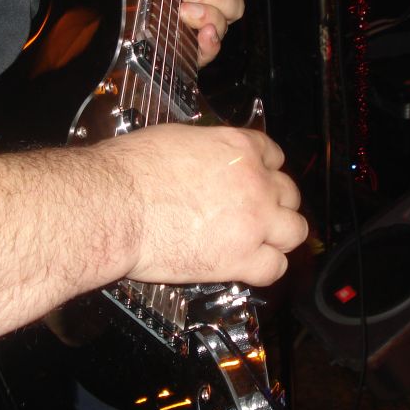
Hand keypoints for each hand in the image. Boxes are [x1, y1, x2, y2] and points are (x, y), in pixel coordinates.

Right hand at [107, 124, 306, 287]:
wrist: (115, 205)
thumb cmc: (130, 172)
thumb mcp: (174, 140)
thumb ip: (203, 151)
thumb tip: (202, 160)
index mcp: (237, 148)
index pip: (273, 155)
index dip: (267, 170)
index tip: (261, 178)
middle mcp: (254, 182)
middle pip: (288, 193)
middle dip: (275, 202)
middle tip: (258, 211)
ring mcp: (253, 221)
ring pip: (294, 230)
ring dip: (280, 235)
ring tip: (263, 241)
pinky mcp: (240, 258)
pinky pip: (275, 268)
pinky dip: (267, 269)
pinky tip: (251, 266)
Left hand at [111, 0, 247, 66]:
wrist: (88, 1)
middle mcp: (198, 4)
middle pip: (236, 2)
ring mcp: (190, 29)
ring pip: (226, 23)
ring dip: (210, 14)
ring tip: (180, 9)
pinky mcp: (181, 52)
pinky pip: (211, 51)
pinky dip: (211, 42)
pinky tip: (199, 33)